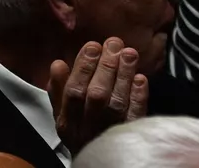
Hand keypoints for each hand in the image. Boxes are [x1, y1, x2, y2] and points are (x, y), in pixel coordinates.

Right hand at [47, 37, 147, 151]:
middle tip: (114, 43)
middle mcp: (87, 127)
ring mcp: (110, 131)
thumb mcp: (62, 114)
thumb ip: (58, 90)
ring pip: (117, 102)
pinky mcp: (130, 133)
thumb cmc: (80, 129)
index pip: (73, 92)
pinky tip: (141, 78)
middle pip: (96, 95)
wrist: (96, 162)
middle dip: (106, 66)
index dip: (83, 67)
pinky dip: (139, 95)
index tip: (93, 45)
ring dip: (124, 75)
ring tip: (129, 53)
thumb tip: (57, 63)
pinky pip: (135, 115)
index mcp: (67, 122)